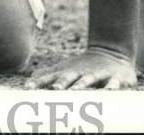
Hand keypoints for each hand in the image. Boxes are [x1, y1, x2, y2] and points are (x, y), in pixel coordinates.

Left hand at [23, 47, 137, 89]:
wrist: (111, 51)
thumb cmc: (83, 66)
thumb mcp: (65, 68)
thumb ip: (47, 74)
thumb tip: (30, 79)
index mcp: (68, 73)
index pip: (51, 78)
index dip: (39, 82)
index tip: (28, 88)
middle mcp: (81, 74)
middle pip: (69, 78)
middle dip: (61, 84)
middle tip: (54, 89)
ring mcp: (97, 75)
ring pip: (88, 80)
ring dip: (82, 85)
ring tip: (75, 90)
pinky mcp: (115, 78)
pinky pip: (113, 83)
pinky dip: (111, 87)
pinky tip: (109, 92)